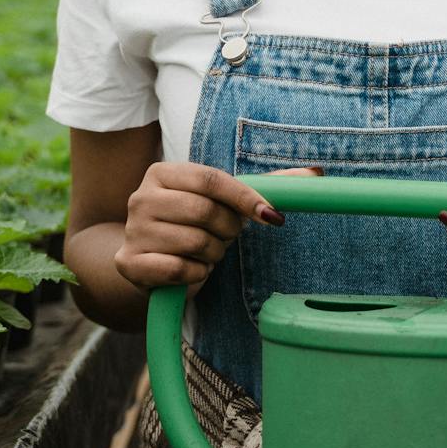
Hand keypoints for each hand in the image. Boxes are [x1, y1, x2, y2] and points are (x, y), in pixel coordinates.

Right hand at [114, 162, 323, 291]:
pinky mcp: (129, 262)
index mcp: (163, 173)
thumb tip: (317, 174)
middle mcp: (141, 197)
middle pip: (206, 212)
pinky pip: (180, 270)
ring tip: (205, 252)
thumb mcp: (223, 203)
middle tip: (226, 238)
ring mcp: (132, 230)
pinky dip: (196, 275)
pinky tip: (191, 271)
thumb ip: (265, 187)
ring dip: (213, 254)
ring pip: (196, 243)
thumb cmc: (193, 226)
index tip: (273, 216)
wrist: (149, 263)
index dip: (246, 198)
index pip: (212, 180)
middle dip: (228, 231)